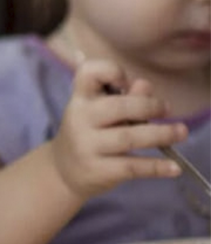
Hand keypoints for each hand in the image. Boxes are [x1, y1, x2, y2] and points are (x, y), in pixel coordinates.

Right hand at [49, 59, 185, 198]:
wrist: (62, 172)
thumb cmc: (88, 135)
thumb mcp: (100, 113)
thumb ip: (125, 98)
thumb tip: (145, 85)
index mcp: (80, 99)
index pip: (88, 73)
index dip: (110, 71)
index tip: (126, 81)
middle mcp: (79, 120)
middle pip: (117, 107)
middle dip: (148, 106)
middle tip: (166, 109)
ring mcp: (87, 146)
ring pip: (128, 137)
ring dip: (160, 134)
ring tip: (180, 132)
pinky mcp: (98, 170)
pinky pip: (131, 167)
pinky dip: (156, 167)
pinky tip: (174, 168)